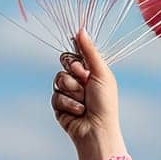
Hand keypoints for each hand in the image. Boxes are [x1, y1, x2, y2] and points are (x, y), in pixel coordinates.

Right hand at [51, 28, 125, 159]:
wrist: (97, 130)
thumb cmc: (105, 102)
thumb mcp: (100, 72)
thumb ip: (89, 51)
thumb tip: (81, 29)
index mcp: (90, 70)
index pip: (74, 54)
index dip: (76, 59)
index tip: (82, 67)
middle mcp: (78, 79)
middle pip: (64, 64)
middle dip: (74, 75)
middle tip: (85, 83)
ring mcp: (68, 92)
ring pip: (58, 79)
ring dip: (73, 91)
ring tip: (84, 102)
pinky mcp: (59, 105)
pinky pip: (56, 96)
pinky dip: (68, 104)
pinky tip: (78, 112)